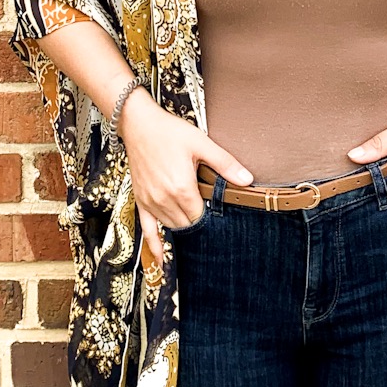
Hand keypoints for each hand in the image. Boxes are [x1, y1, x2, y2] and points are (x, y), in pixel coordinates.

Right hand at [118, 90, 252, 264]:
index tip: (223, 218)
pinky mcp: (141, 201)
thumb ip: (225, 164)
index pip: (202, 217)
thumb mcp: (202, 143)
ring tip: (198, 234)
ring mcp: (151, 202)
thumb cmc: (170, 132)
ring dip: (184, 229)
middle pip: (188, 225)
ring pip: (172, 227)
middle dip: (200, 225)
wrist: (139, 124)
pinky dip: (156, 246)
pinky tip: (162, 261)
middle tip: (213, 225)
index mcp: (181, 189)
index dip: (213, 218)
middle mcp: (164, 200)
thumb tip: (247, 179)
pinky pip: (147, 230)